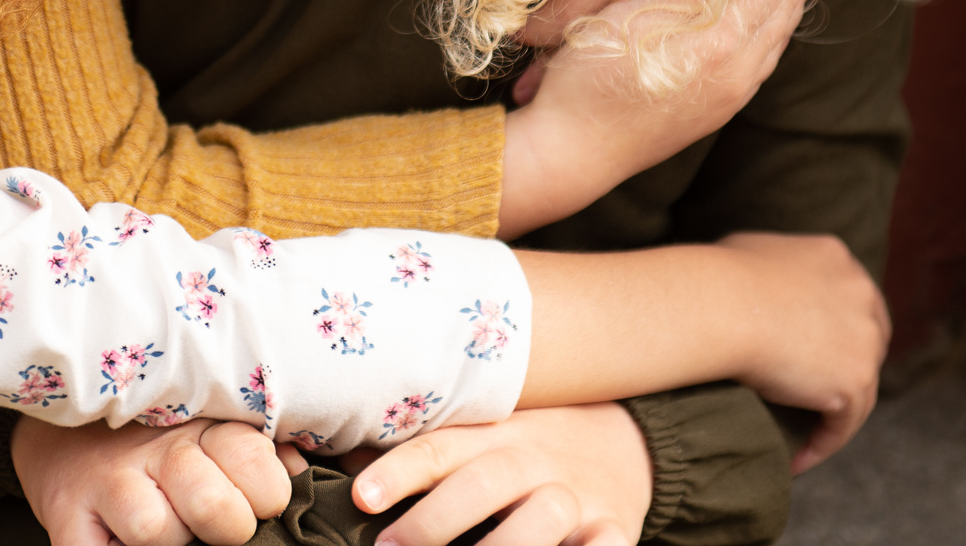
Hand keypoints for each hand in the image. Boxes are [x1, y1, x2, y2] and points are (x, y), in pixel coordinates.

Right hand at [10, 415, 303, 545]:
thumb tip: (299, 474)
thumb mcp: (208, 432)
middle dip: (229, 523)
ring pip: (153, 527)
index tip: (269, 503)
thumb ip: (256, 451)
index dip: (269, 488)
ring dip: (171, 540)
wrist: (65, 437)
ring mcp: (107, 485)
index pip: (247, 454)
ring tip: (175, 535)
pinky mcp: (67, 516)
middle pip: (208, 498)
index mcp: (197, 429)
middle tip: (229, 529)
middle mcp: (152, 453)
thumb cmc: (155, 442)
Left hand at [344, 403, 650, 545]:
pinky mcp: (615, 529)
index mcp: (494, 436)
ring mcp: (575, 497)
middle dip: (435, 520)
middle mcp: (534, 461)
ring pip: (539, 521)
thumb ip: (426, 457)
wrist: (625, 441)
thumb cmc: (528, 449)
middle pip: (483, 483)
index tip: (360, 497)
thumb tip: (339, 468)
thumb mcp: (484, 438)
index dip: (400, 471)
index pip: (441, 447)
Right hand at [496, 0, 833, 235]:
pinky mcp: (717, 111)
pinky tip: (773, 24)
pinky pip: (763, 63)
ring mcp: (730, 97)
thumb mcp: (632, 15)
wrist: (572, 152)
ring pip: (776, 39)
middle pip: (780, 10)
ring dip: (794, 0)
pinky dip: (776, 32)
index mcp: (720, 43)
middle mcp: (738, 73)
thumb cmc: (589, 77)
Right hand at [708, 231, 888, 471]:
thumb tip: (754, 286)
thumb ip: (770, 266)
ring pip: (860, 388)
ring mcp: (863, 338)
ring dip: (834, 415)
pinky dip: (823, 443)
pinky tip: (796, 460)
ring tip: (803, 438)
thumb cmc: (715, 279)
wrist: (719, 306)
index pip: (852, 300)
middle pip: (868, 341)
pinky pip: (844, 424)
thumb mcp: (748, 251)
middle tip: (815, 399)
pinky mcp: (855, 379)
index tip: (816, 355)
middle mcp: (861, 293)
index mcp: (837, 259)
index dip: (838, 329)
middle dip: (846, 370)